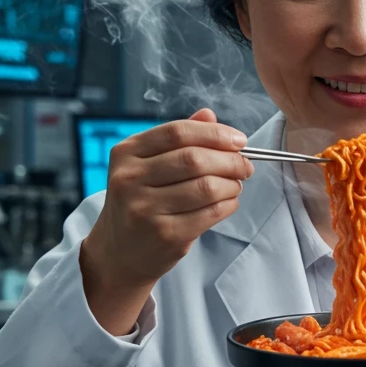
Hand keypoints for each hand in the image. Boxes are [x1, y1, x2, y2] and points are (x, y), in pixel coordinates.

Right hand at [81, 107, 254, 295]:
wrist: (120, 251)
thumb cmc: (141, 200)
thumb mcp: (148, 164)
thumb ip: (178, 139)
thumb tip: (209, 115)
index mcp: (126, 153)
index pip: (178, 132)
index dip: (214, 133)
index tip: (239, 140)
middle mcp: (130, 179)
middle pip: (194, 159)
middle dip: (230, 160)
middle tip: (245, 165)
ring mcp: (145, 209)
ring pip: (206, 187)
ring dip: (232, 184)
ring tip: (235, 185)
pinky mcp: (164, 235)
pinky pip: (210, 213)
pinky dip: (228, 204)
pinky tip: (228, 202)